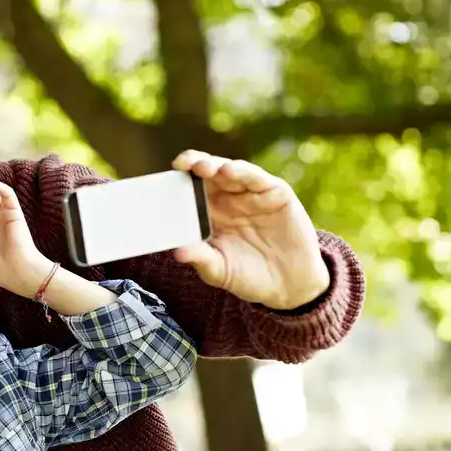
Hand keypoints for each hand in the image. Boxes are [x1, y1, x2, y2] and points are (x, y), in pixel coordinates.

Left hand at [170, 150, 330, 310]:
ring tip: (202, 167)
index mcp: (209, 214)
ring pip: (229, 171)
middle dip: (193, 165)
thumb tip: (177, 252)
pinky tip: (228, 171)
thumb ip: (200, 259)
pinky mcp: (275, 193)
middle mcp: (228, 199)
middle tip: (182, 164)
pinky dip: (242, 171)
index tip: (161, 181)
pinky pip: (256, 178)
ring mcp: (251, 194)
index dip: (176, 182)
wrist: (289, 286)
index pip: (188, 191)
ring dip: (214, 164)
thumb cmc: (248, 276)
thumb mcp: (219, 270)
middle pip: (206, 174)